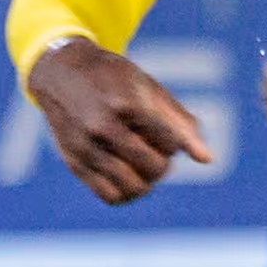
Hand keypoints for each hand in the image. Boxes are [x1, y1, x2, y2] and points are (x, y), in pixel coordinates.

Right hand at [29, 39, 211, 205]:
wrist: (61, 71)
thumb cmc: (112, 77)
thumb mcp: (148, 87)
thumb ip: (179, 122)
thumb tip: (205, 159)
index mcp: (127, 105)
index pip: (170, 144)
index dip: (173, 142)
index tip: (162, 131)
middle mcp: (103, 127)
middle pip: (153, 168)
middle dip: (162, 164)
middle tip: (153, 151)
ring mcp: (86, 147)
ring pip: (132, 187)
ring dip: (146, 182)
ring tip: (140, 167)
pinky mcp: (74, 162)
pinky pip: (108, 195)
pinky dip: (125, 194)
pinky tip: (126, 179)